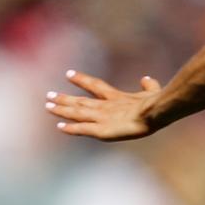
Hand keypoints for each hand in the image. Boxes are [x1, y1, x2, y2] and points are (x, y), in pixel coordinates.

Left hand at [45, 70, 161, 140]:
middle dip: (64, 98)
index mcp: (117, 97)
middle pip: (80, 101)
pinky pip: (82, 129)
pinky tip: (59, 127)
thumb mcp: (152, 91)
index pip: (95, 86)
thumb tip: (145, 78)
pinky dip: (71, 128)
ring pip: (77, 113)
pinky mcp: (101, 130)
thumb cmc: (156, 102)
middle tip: (49, 94)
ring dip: (62, 110)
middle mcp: (105, 106)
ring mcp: (102, 118)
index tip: (68, 74)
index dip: (81, 80)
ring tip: (47, 106)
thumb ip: (148, 86)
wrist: (154, 111)